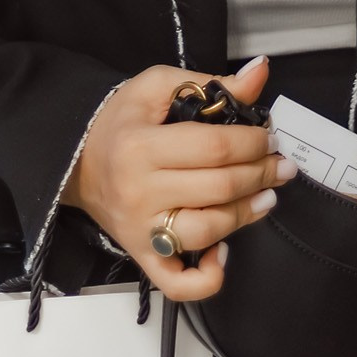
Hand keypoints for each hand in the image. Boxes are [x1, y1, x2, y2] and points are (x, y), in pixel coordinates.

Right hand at [64, 57, 294, 302]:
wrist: (76, 160)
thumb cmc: (120, 122)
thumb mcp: (158, 87)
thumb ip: (211, 82)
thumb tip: (259, 73)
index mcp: (141, 146)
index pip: (214, 148)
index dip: (253, 143)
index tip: (268, 137)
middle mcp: (139, 191)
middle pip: (218, 188)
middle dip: (261, 174)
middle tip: (280, 165)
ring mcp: (141, 229)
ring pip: (206, 231)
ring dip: (247, 215)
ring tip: (266, 197)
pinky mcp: (141, 255)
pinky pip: (176, 282)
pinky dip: (206, 278)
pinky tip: (224, 253)